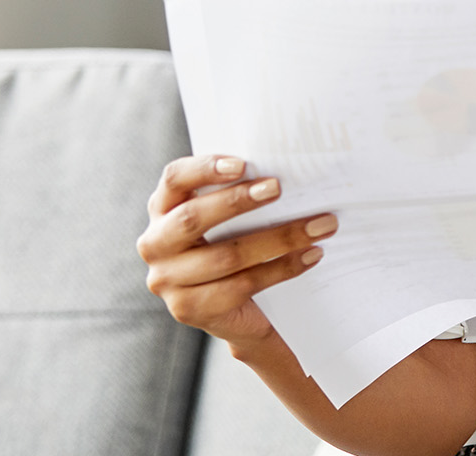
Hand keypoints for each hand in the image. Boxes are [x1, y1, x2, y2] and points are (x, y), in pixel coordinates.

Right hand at [136, 155, 336, 347]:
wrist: (239, 311)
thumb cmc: (237, 245)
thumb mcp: (231, 218)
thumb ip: (242, 192)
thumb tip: (292, 165)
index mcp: (162, 209)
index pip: (174, 180)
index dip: (204, 169)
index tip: (242, 164)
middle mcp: (155, 244)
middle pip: (192, 219)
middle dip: (238, 202)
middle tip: (278, 188)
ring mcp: (167, 280)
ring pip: (225, 256)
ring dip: (280, 238)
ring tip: (320, 225)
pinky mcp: (188, 309)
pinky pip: (241, 285)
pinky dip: (282, 268)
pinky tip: (311, 256)